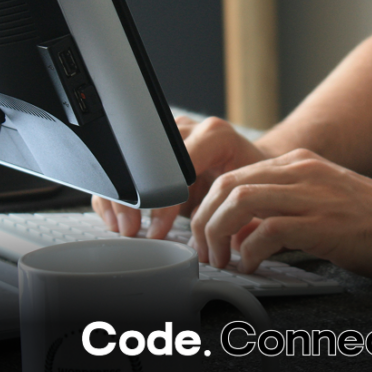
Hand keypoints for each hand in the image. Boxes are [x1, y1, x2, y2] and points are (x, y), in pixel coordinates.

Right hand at [92, 116, 269, 237]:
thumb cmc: (255, 182)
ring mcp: (168, 135)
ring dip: (120, 197)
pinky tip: (118, 217)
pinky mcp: (154, 147)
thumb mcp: (248, 195)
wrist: (253, 167)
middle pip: (146, 159)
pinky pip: (124, 167)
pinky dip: (117, 193)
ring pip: (129, 160)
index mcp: (215, 136)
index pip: (177, 165)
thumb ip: (230, 210)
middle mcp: (189, 129)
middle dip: (134, 198)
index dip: (163, 200)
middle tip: (131, 228)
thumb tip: (211, 242)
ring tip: (124, 226)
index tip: (158, 228)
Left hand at [189, 149, 371, 279]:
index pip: (233, 174)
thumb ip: (284, 210)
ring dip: (219, 234)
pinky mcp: (326, 223)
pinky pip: (268, 231)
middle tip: (206, 252)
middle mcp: (303, 171)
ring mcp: (315, 194)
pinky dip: (250, 252)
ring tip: (223, 260)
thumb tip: (242, 235)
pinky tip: (253, 266)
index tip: (206, 236)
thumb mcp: (325, 203)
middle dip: (205, 220)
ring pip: (239, 200)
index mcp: (300, 164)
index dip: (209, 206)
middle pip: (227, 184)